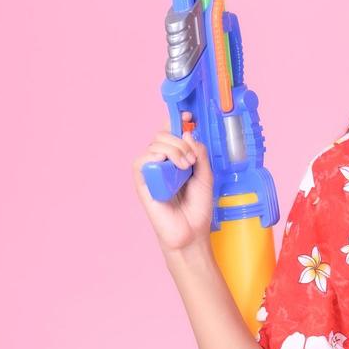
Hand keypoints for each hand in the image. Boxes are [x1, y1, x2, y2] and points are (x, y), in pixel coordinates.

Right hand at [131, 109, 216, 252]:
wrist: (191, 232)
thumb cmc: (197, 208)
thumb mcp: (205, 175)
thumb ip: (200, 153)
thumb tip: (188, 133)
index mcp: (175, 159)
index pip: (171, 132)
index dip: (177, 120)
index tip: (189, 115)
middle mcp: (161, 163)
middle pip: (162, 134)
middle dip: (180, 142)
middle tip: (192, 160)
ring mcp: (151, 171)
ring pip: (155, 144)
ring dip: (174, 150)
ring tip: (185, 168)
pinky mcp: (142, 182)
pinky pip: (142, 160)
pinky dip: (156, 157)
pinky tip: (169, 168)